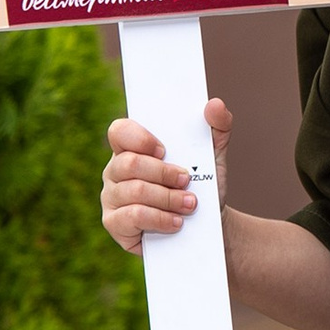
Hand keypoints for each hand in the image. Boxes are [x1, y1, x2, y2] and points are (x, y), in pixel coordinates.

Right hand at [101, 97, 231, 253]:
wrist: (206, 225)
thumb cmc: (203, 185)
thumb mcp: (214, 155)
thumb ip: (218, 126)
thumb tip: (214, 104)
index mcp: (132, 148)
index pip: (119, 131)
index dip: (139, 138)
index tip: (164, 149)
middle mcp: (116, 170)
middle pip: (129, 163)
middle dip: (163, 173)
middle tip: (186, 181)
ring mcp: (111, 197)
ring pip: (134, 191)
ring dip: (167, 198)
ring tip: (190, 204)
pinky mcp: (114, 223)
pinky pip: (132, 216)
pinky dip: (159, 218)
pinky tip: (176, 222)